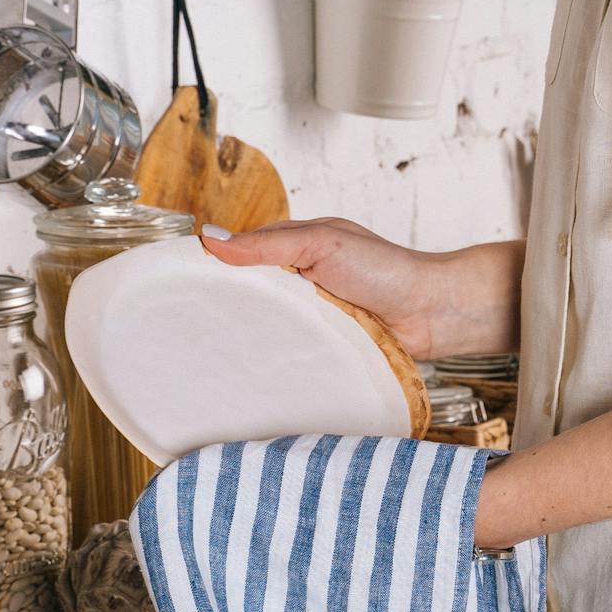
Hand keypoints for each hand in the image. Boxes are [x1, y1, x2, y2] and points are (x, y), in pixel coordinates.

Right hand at [202, 221, 521, 360]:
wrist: (434, 314)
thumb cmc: (387, 269)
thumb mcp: (322, 243)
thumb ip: (269, 244)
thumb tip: (212, 240)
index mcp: (295, 248)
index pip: (241, 255)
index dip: (212, 268)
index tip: (177, 285)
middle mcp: (300, 282)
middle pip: (250, 295)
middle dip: (224, 310)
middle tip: (184, 329)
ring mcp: (311, 317)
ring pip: (267, 327)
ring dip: (249, 338)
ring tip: (211, 355)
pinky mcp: (323, 348)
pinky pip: (290, 353)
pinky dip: (275, 359)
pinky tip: (254, 371)